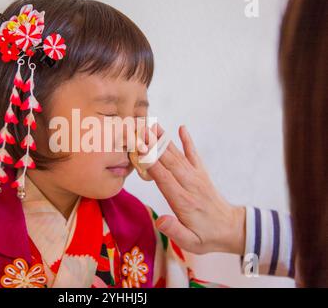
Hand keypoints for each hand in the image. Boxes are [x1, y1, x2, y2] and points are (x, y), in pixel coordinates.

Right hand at [147, 124, 245, 254]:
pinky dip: (188, 141)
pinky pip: (194, 155)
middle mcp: (190, 185)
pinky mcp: (202, 174)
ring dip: (165, 140)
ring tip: (152, 125)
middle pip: (169, 162)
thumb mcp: (190, 242)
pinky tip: (182, 128)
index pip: (163, 178)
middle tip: (140, 131)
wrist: (232, 229)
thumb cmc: (207, 237)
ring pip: (178, 155)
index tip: (138, 149)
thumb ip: (174, 230)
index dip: (150, 163)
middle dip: (153, 146)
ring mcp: (196, 177)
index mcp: (183, 201)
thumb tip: (160, 221)